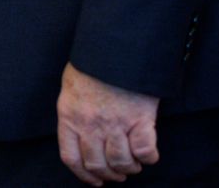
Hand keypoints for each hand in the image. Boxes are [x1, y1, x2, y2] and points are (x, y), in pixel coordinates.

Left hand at [56, 63, 158, 184]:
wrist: (116, 45)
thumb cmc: (93, 63)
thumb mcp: (71, 87)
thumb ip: (73, 112)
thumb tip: (78, 133)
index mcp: (69, 116)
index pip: (71, 158)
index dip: (84, 176)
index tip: (95, 180)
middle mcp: (90, 124)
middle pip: (97, 165)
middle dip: (109, 174)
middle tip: (119, 173)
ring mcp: (115, 123)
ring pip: (121, 162)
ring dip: (129, 168)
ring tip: (133, 164)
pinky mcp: (140, 118)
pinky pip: (144, 151)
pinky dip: (148, 157)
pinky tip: (148, 154)